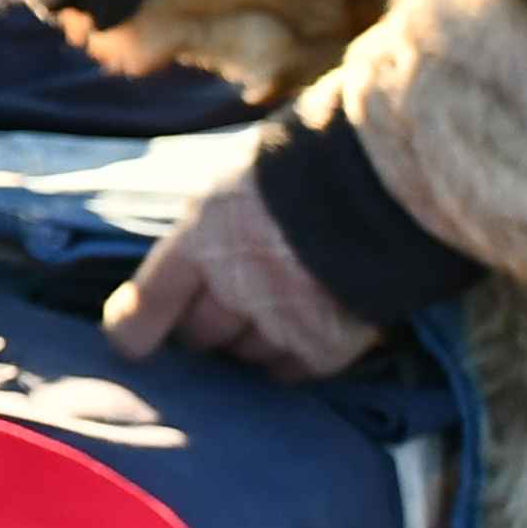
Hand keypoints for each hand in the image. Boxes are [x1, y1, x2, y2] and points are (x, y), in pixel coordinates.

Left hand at [101, 178, 373, 379]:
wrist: (396, 177)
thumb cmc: (319, 155)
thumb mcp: (244, 173)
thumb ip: (217, 221)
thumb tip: (200, 246)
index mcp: (205, 235)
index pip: (148, 303)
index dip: (134, 326)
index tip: (130, 340)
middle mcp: (235, 285)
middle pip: (199, 335)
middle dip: (208, 321)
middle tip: (232, 300)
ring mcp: (281, 319)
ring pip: (245, 356)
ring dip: (253, 339)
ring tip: (283, 303)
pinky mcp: (326, 345)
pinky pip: (291, 372)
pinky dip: (294, 355)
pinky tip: (311, 326)